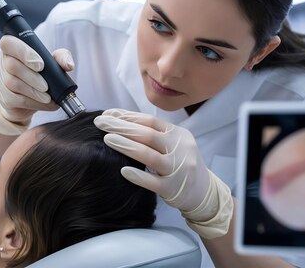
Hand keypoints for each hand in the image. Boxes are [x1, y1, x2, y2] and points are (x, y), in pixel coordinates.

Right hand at [0, 35, 74, 134]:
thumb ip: (62, 57)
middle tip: (46, 86)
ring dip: (33, 92)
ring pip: (12, 83)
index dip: (24, 52)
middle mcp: (2, 62)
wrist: (29, 101)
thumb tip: (68, 65)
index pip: (9, 43)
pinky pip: (15, 99)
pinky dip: (33, 102)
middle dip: (32, 77)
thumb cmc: (40, 75)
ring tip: (47, 96)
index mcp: (12, 48)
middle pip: (12, 66)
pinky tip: (44, 103)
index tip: (40, 65)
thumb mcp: (53, 63)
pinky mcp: (2, 97)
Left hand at [94, 108, 232, 238]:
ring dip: (126, 146)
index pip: (150, 121)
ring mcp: (177, 170)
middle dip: (121, 126)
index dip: (128, 116)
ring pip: (149, 156)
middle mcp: (179, 149)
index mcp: (178, 134)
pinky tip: (122, 170)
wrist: (204, 192)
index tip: (108, 113)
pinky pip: (153, 182)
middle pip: (147, 135)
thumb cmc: (181, 163)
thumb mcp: (174, 143)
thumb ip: (153, 133)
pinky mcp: (173, 189)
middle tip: (100, 122)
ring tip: (107, 139)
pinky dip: (138, 176)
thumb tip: (120, 119)